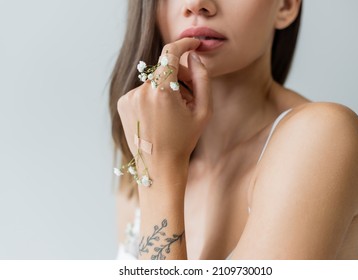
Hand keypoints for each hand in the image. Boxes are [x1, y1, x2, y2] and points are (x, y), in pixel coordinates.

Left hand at [117, 38, 212, 169]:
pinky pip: (142, 91)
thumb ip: (202, 79)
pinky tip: (160, 115)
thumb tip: (194, 57)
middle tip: (189, 94)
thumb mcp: (203, 111)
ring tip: (174, 111)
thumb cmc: (184, 140)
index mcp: (161, 91)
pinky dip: (153, 96)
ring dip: (165, 88)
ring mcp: (128, 98)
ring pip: (153, 81)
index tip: (193, 44)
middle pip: (163, 69)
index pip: (170, 53)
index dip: (184, 44)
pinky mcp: (123, 104)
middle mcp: (141, 91)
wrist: (159, 166)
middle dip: (179, 75)